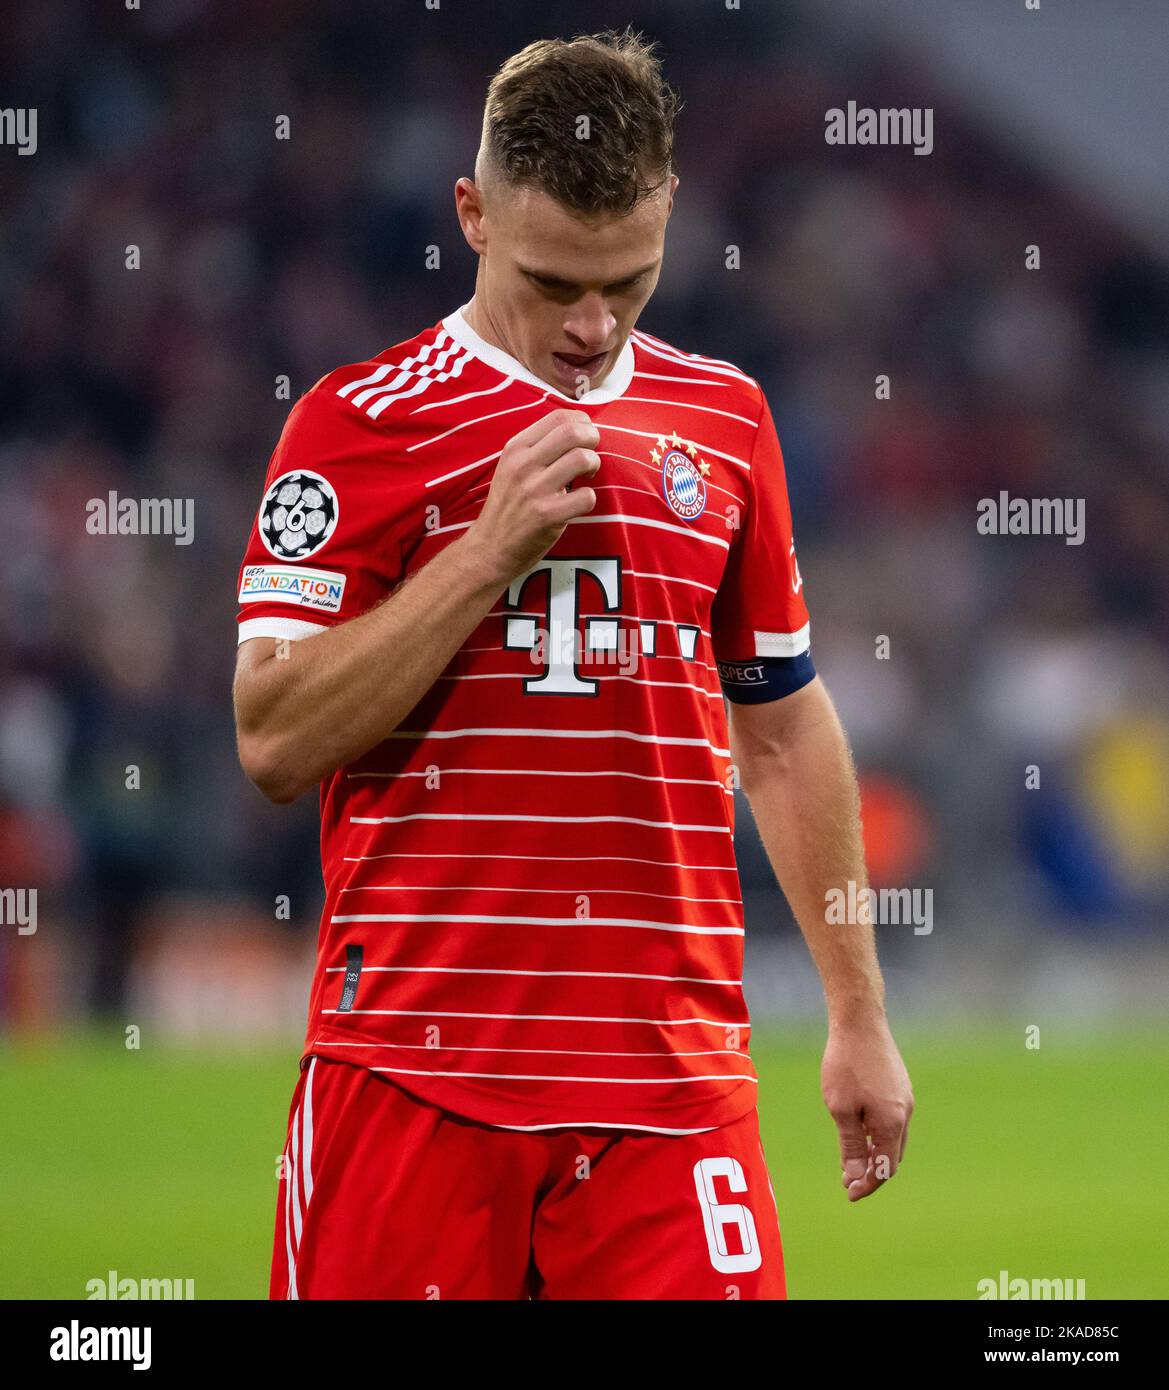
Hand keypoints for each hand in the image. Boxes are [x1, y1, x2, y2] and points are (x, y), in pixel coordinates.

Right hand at [462, 408, 600, 586]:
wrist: (489, 549)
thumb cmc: (507, 507)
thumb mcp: (511, 468)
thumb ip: (537, 448)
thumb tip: (577, 430)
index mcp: (515, 449)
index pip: (558, 416)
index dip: (582, 422)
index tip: (584, 437)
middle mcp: (524, 465)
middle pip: (573, 432)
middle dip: (592, 439)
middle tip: (591, 455)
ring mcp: (535, 490)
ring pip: (583, 459)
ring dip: (594, 466)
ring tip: (586, 477)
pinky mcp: (547, 515)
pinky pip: (586, 496)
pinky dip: (588, 499)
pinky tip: (577, 503)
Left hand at [821, 1014, 913, 1200]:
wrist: (860, 1021)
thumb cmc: (846, 1064)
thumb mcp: (841, 1109)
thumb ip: (851, 1145)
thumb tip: (857, 1176)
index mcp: (892, 1124)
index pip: (884, 1168)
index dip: (868, 1185)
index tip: (849, 1194)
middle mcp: (905, 1114)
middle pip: (892, 1156)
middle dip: (872, 1171)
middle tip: (848, 1180)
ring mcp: (905, 1098)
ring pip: (893, 1138)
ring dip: (874, 1152)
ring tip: (851, 1158)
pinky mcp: (900, 1086)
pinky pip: (892, 1120)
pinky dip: (877, 1133)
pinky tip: (859, 1129)